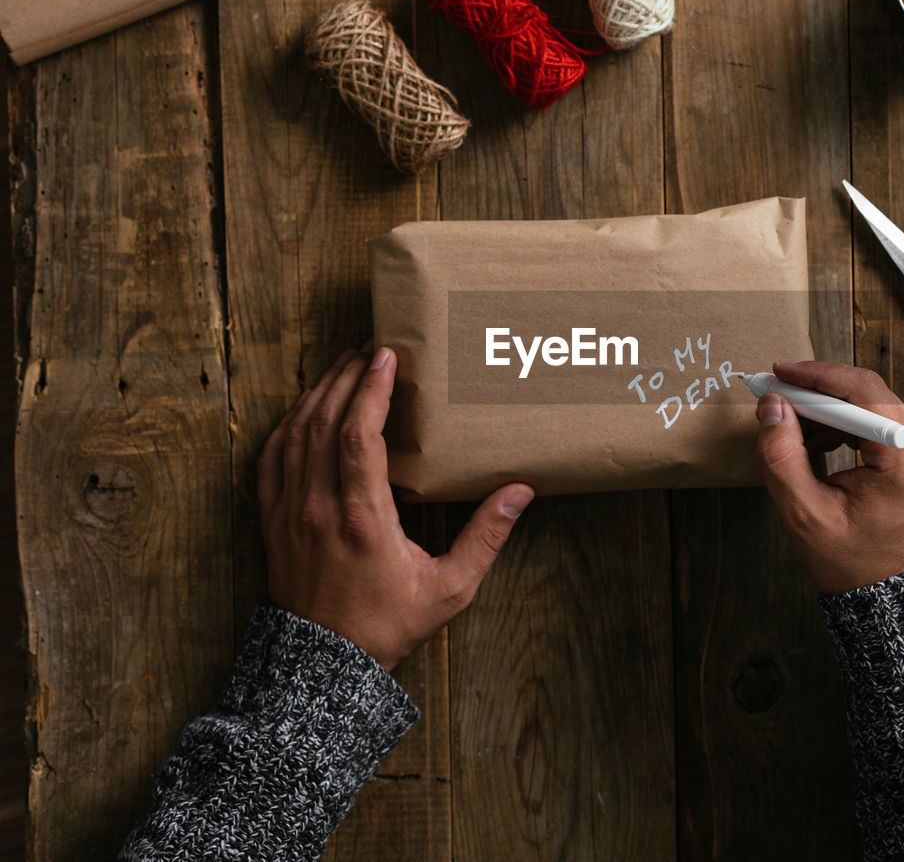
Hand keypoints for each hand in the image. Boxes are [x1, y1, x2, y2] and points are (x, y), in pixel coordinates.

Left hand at [257, 345, 533, 670]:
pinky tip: (304, 407)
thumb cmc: (387, 626)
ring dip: (319, 392)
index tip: (389, 358)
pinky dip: (288, 423)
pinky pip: (271, 457)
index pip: (360, 435)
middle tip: (371, 349)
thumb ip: (485, 537)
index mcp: (362, 518)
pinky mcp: (272, 520)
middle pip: (325, 420)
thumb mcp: (449, 589)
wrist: (323, 666)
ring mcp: (289, 512)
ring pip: (296, 432)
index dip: (373, 389)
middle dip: (348, 377)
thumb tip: (520, 491)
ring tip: (344, 365)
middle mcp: (318, 507)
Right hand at [753, 360, 903, 592]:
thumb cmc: (852, 562)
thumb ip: (782, 456)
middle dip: (816, 394)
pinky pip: (878, 418)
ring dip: (828, 410)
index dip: (815, 377)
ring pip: (870, 402)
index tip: (778, 374)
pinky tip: (817, 442)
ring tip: (794, 432)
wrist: (887, 594)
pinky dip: (844, 423)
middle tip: (776, 401)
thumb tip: (773, 407)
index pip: (861, 391)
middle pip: (867, 392)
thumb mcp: (804, 513)